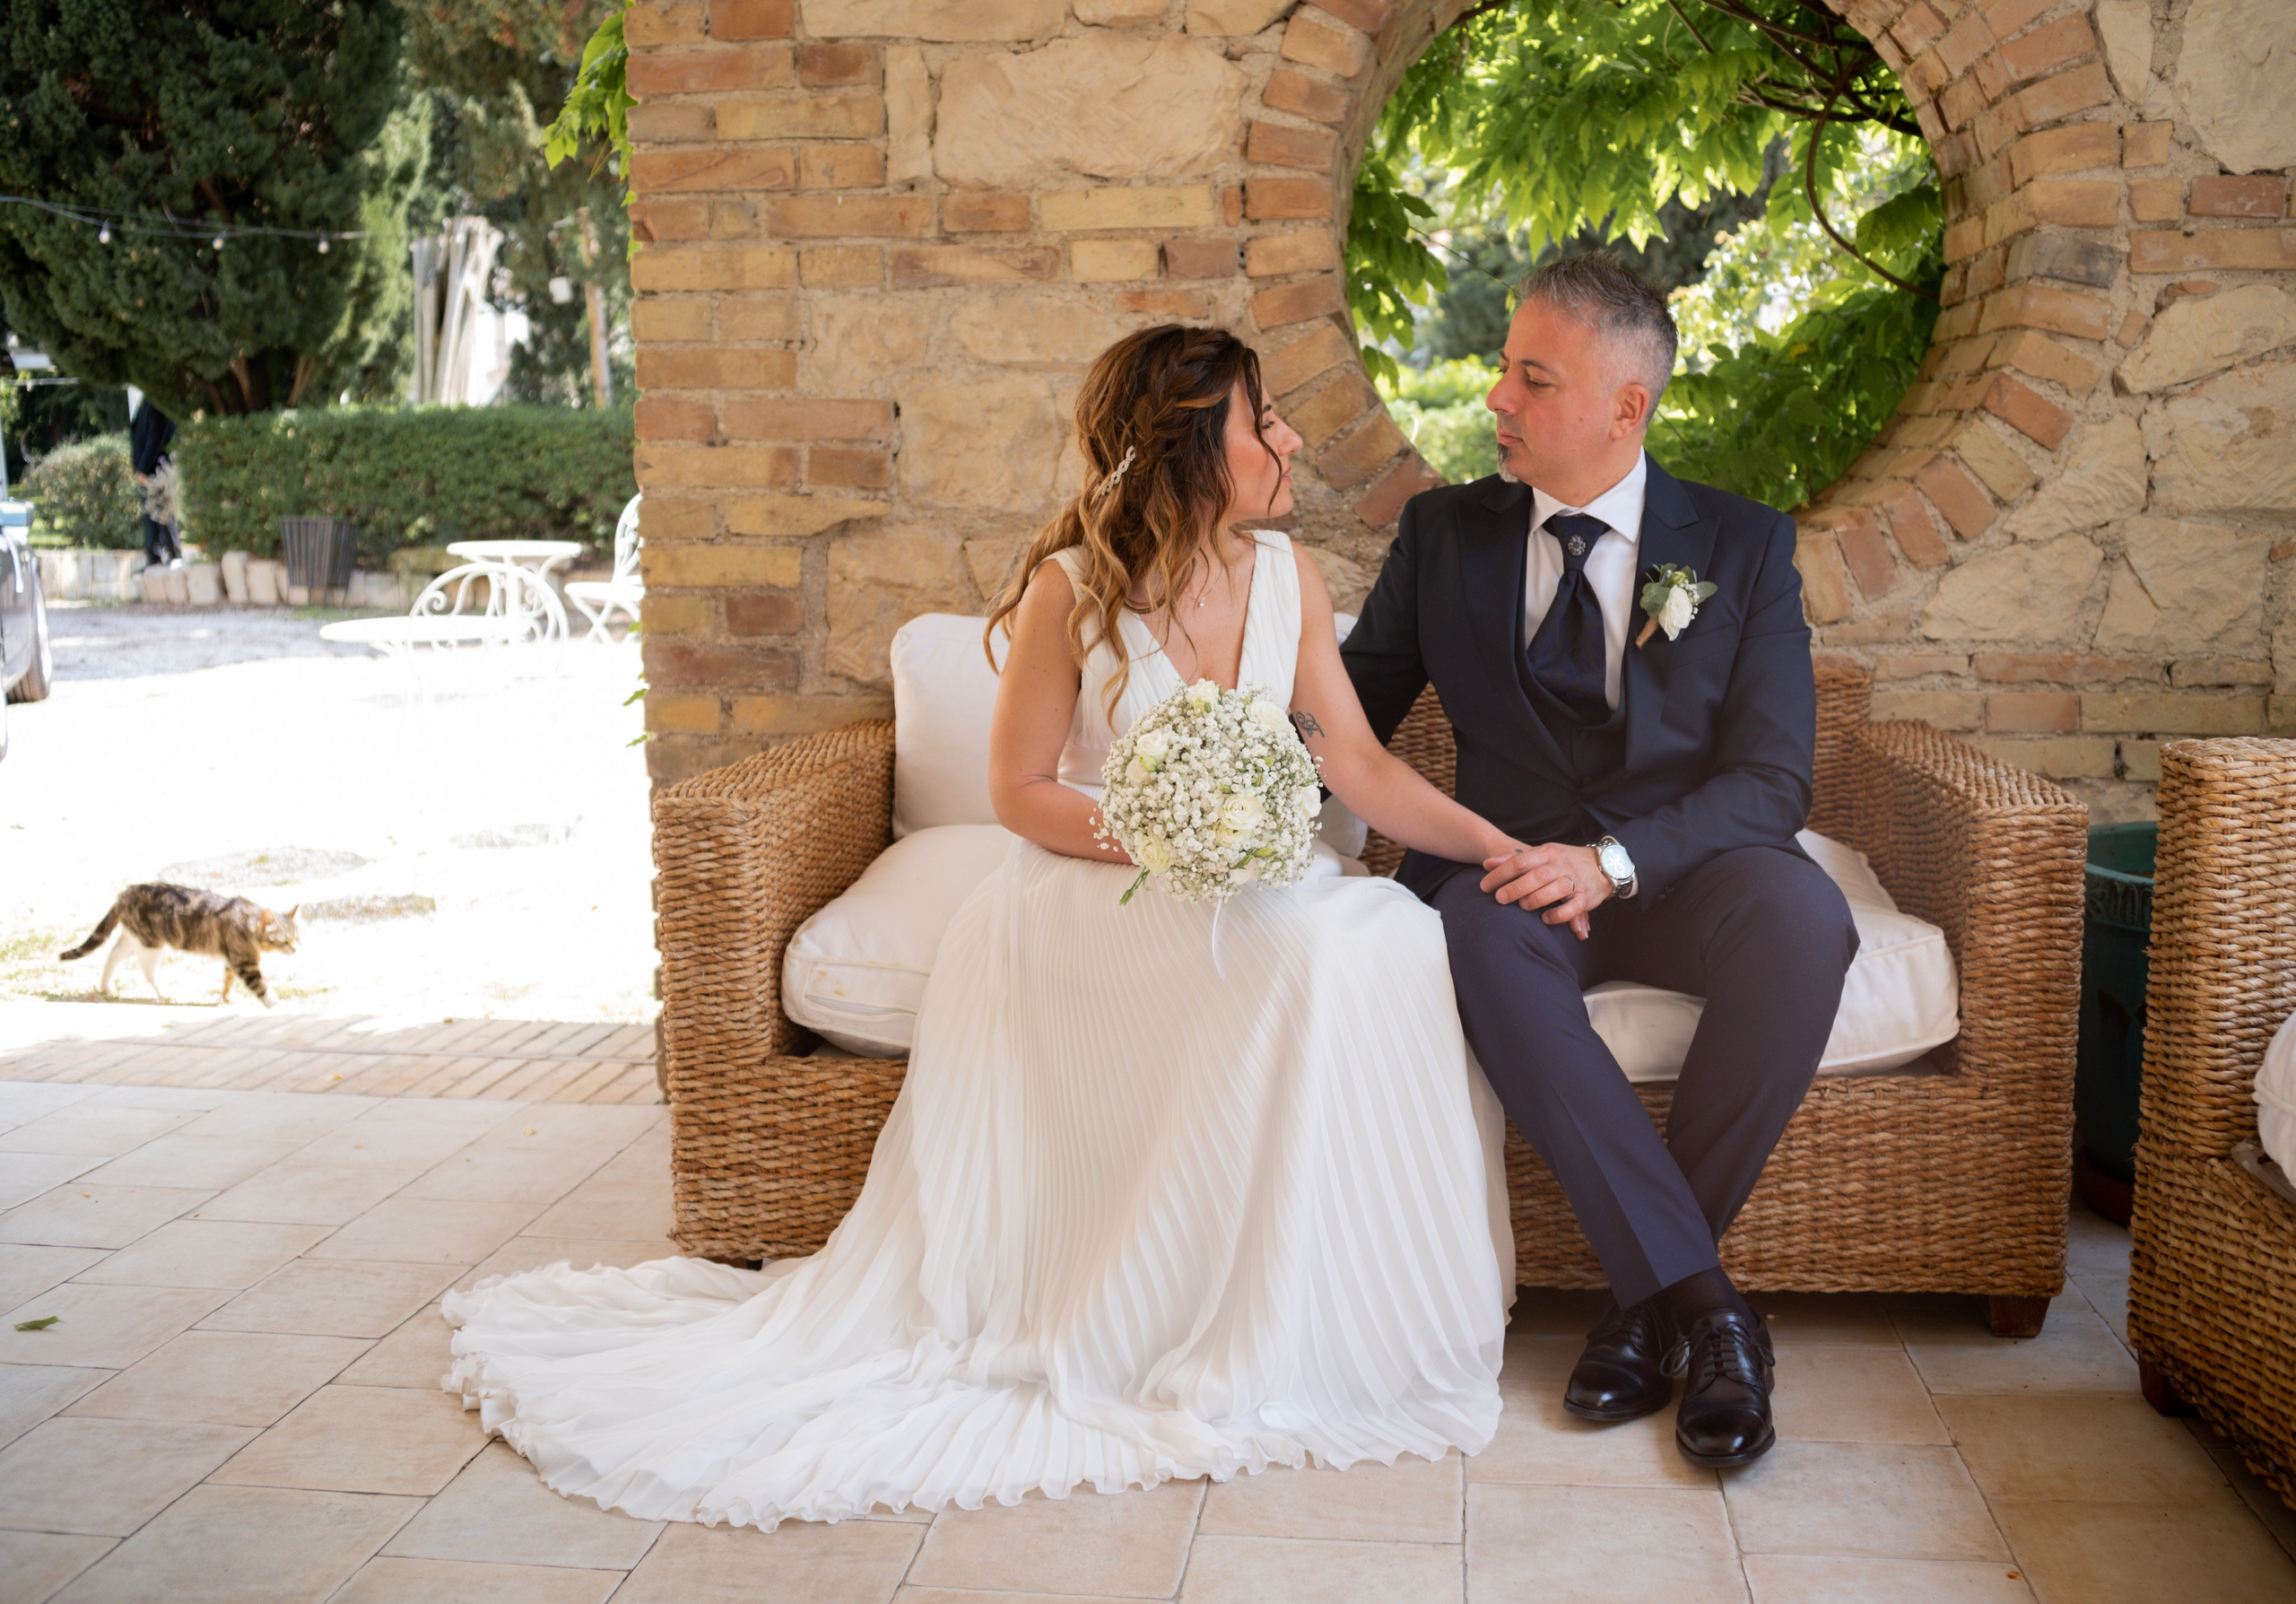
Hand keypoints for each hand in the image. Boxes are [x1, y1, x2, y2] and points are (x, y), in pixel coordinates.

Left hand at [1480, 841, 1607, 936]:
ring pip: (1554, 890)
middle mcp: (1561, 865)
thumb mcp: (1541, 855)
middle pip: (1536, 876)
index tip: (1485, 885)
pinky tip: (1545, 919)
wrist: (1604, 864)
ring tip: (1523, 907)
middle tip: (1499, 899)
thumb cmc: (1564, 861)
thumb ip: (1514, 859)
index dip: (1501, 873)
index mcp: (1547, 852)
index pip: (1521, 861)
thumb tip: (1487, 864)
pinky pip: (1573, 908)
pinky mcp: (1586, 897)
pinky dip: (1558, 915)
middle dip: (1515, 888)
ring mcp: (1575, 881)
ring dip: (1536, 900)